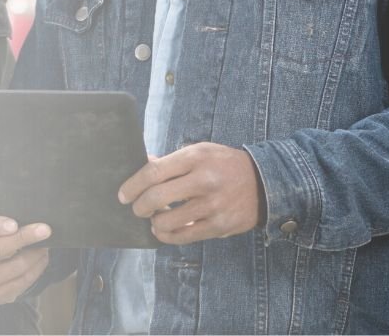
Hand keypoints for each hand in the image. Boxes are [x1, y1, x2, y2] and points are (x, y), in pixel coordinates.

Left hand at [117, 142, 261, 244]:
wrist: (264, 183)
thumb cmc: (224, 165)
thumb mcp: (199, 152)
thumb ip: (171, 161)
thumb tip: (141, 165)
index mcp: (195, 157)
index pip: (154, 172)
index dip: (133, 185)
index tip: (124, 195)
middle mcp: (204, 180)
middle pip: (157, 197)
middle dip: (140, 207)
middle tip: (137, 209)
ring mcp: (213, 205)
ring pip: (168, 221)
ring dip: (154, 223)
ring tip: (154, 220)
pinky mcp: (220, 225)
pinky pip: (185, 237)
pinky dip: (168, 236)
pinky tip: (164, 231)